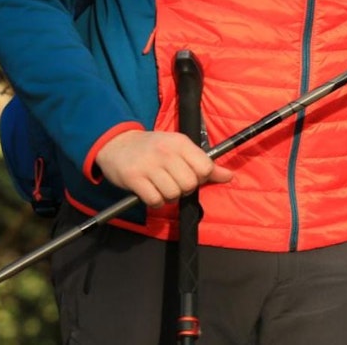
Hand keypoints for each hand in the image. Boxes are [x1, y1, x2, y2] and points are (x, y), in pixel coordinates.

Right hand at [94, 129, 233, 207]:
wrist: (117, 144)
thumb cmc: (153, 148)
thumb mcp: (180, 149)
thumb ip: (204, 163)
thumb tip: (229, 176)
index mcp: (180, 143)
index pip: (205, 168)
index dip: (200, 177)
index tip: (190, 175)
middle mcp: (166, 153)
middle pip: (189, 184)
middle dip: (184, 189)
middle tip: (173, 183)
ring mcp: (149, 166)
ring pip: (173, 194)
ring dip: (169, 197)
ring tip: (161, 187)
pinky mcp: (134, 178)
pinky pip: (155, 200)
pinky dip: (155, 202)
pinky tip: (151, 193)